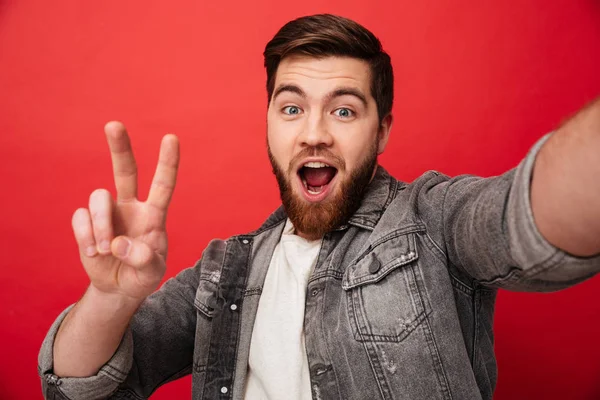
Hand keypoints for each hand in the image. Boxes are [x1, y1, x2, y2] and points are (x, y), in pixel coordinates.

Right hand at [71, 121, 179, 301]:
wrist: (118, 288)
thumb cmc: (141, 276)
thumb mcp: (152, 274)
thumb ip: (143, 260)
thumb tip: (119, 243)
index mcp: (154, 215)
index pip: (163, 185)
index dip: (167, 162)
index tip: (171, 137)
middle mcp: (131, 207)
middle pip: (125, 171)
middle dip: (119, 148)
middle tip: (114, 125)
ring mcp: (108, 213)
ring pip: (99, 199)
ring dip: (101, 226)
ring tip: (105, 250)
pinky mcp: (87, 222)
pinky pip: (80, 217)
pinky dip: (85, 236)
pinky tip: (93, 252)